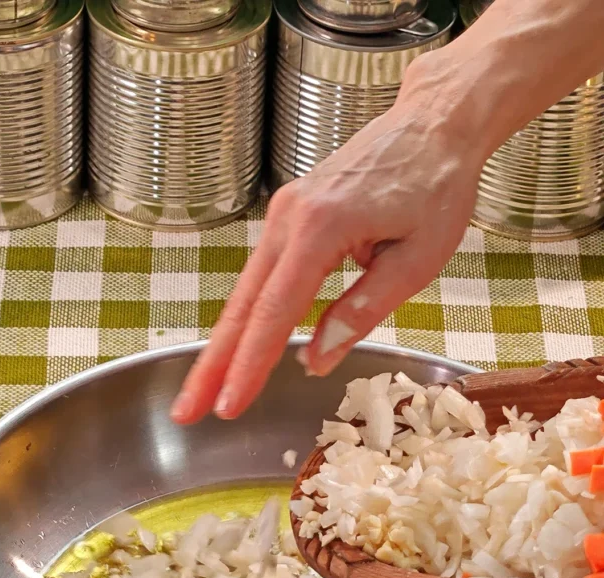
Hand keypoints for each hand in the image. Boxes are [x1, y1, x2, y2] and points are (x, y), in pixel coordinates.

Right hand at [171, 75, 482, 424]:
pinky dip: (246, 316)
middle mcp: (289, 218)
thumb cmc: (437, 185)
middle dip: (211, 364)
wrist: (437, 120)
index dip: (249, 367)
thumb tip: (316, 359)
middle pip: (241, 306)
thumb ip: (362, 311)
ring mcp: (285, 214)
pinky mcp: (292, 215)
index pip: (274, 314)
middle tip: (185, 410)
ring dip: (222, 344)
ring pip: (244, 293)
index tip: (227, 406)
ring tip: (202, 389)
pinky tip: (237, 347)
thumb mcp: (417, 259)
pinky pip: (261, 276)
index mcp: (320, 228)